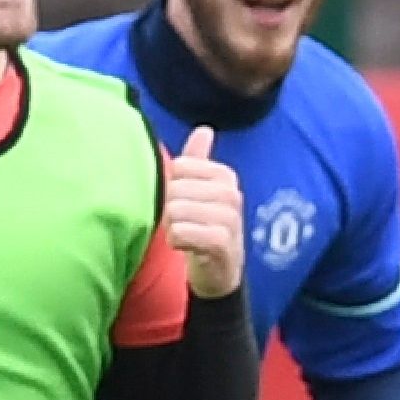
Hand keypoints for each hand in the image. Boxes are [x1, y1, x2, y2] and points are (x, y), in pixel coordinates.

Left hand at [166, 126, 243, 298]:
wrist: (219, 270)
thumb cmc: (204, 225)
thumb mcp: (201, 190)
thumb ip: (198, 160)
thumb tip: (204, 129)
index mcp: (225, 175)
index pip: (178, 167)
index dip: (169, 186)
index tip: (181, 202)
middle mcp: (231, 193)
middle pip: (174, 189)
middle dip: (168, 209)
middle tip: (180, 223)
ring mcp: (230, 218)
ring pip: (175, 211)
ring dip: (170, 226)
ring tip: (184, 234)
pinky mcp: (222, 242)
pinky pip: (180, 232)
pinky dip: (175, 240)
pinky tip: (185, 246)